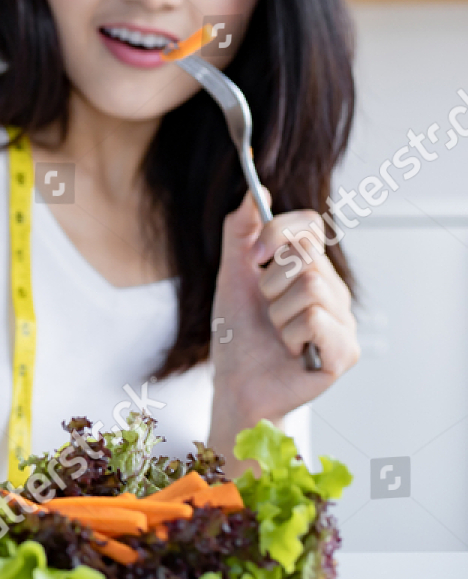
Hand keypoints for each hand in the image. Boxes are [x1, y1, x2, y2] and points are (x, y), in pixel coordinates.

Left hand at [209, 192, 359, 459]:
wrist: (235, 385)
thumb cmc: (237, 336)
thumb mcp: (231, 278)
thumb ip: (241, 234)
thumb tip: (255, 192)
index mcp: (310, 271)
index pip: (309, 225)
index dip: (278, 232)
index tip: (253, 256)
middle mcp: (333, 293)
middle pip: (306, 257)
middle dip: (269, 283)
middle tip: (266, 309)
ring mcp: (344, 322)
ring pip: (311, 288)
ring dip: (277, 315)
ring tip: (278, 335)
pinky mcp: (346, 351)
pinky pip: (316, 320)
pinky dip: (291, 336)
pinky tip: (292, 352)